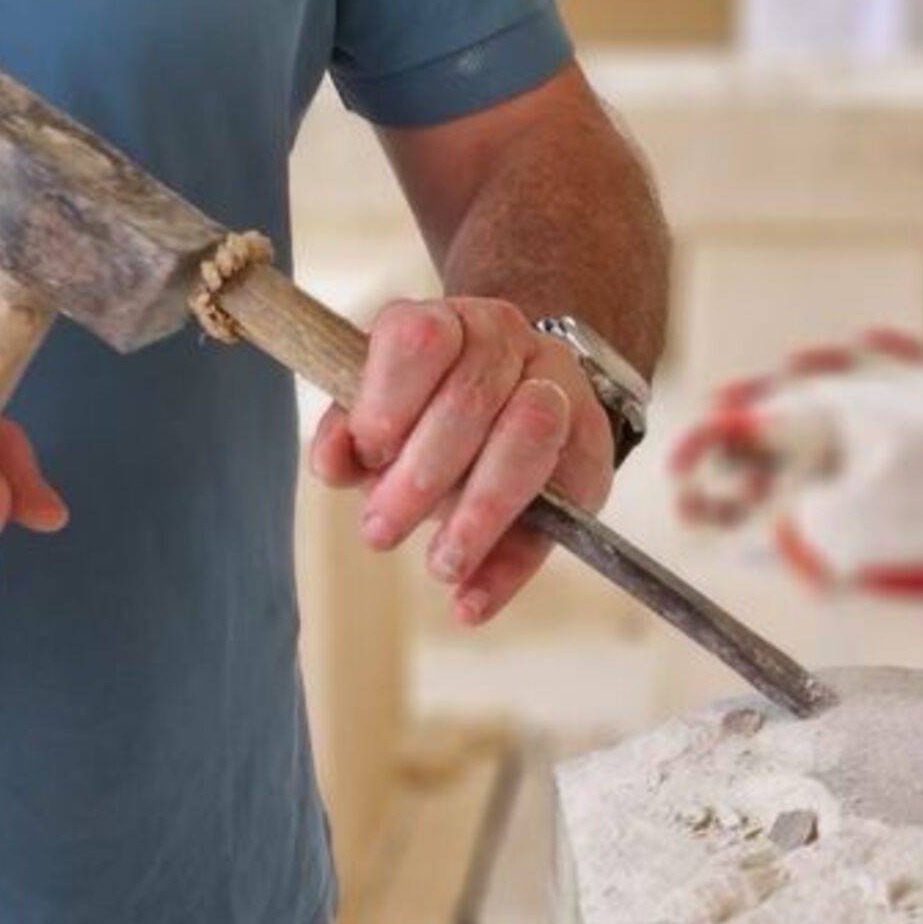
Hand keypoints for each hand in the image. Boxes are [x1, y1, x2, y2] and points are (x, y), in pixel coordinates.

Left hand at [308, 298, 614, 626]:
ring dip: (480, 508)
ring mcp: (557, 385)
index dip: (389, 397)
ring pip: (530, 430)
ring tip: (440, 564)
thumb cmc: (434, 410)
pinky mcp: (589, 447)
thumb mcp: (384, 414)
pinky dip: (512, 563)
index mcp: (448, 322)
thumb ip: (353, 436)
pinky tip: (472, 601)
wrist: (518, 396)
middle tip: (380, 532)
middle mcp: (507, 341)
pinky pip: (563, 502)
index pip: (421, 338)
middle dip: (421, 474)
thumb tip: (333, 463)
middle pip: (472, 396)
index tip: (368, 452)